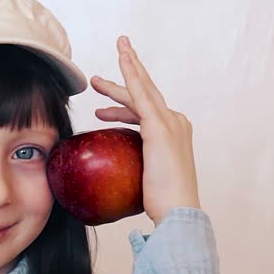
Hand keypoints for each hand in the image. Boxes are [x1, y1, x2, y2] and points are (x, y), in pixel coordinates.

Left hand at [91, 36, 200, 224]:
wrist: (178, 211)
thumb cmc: (163, 203)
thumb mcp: (147, 179)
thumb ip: (134, 167)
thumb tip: (113, 174)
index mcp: (174, 133)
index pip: (146, 111)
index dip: (126, 102)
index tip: (109, 100)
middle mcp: (175, 122)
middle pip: (146, 92)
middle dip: (128, 74)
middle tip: (104, 70)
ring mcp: (169, 122)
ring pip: (141, 89)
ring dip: (122, 73)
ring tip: (94, 79)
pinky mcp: (159, 127)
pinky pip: (140, 95)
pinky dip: (130, 75)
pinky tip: (120, 63)